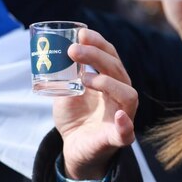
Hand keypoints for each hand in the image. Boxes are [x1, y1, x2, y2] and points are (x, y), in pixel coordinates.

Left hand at [53, 29, 137, 180]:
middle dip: (97, 56)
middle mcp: (121, 95)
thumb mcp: (66, 92)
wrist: (75, 149)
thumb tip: (54, 52)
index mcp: (111, 81)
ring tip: (84, 78)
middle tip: (73, 49)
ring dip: (107, 82)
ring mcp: (123, 116)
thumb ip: (65, 76)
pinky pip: (126, 132)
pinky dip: (125, 124)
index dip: (99, 43)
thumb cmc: (75, 118)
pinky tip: (118, 115)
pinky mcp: (117, 138)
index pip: (111, 57)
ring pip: (128, 94)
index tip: (81, 33)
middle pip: (118, 70)